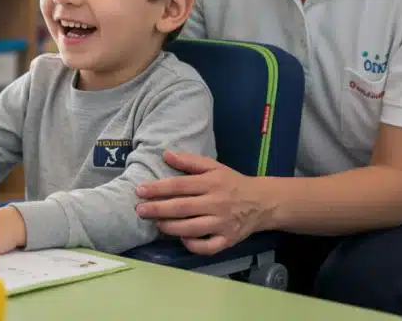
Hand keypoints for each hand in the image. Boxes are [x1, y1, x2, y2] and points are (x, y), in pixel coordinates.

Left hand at [134, 151, 268, 254]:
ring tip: (156, 223)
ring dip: (169, 227)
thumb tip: (165, 154)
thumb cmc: (232, 183)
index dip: (158, 188)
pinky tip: (182, 238)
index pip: (180, 185)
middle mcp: (216, 203)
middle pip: (182, 208)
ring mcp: (222, 224)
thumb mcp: (214, 167)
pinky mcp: (228, 240)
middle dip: (157, 209)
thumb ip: (189, 161)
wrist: (262, 202)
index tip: (140, 190)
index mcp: (212, 183)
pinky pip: (206, 247)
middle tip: (139, 210)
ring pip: (191, 229)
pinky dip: (192, 245)